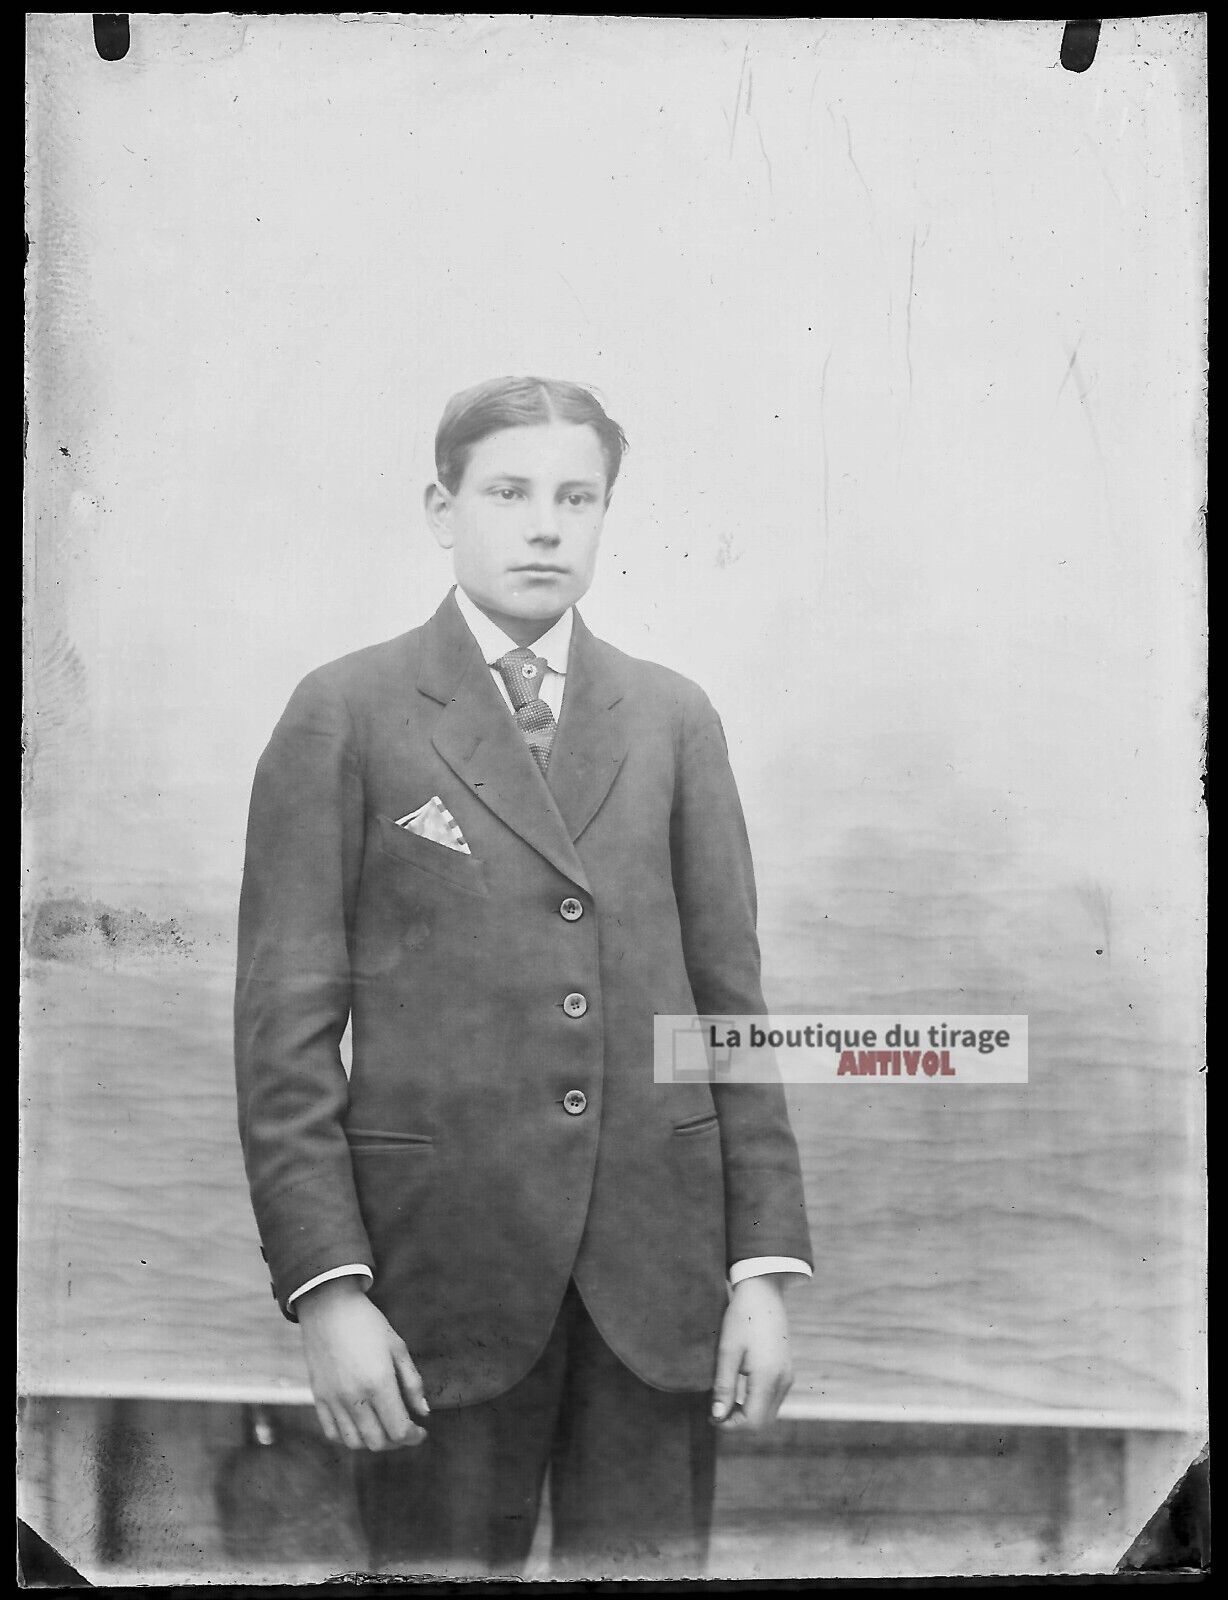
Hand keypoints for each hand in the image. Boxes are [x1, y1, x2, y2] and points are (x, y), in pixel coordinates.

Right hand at [297, 1278, 429, 1450]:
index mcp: (378, 1383)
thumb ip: (412, 1382)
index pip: (399, 1430)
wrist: (328, 1307)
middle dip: (396, 1441)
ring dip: (373, 1441)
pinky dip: (349, 1437)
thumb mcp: (398, 1347)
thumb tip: (424, 1412)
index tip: (421, 1431)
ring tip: (384, 1427)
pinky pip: (332, 1433)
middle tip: (405, 1428)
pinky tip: (360, 1425)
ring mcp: (333, 1400)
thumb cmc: (368, 1323)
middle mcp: (354, 1397)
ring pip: (355, 1443)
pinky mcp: (318, 1399)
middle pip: (378, 1442)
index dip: (414, 1436)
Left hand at [710, 1275, 792, 1431]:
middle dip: (739, 1422)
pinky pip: (774, 1399)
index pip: (752, 1421)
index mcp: (768, 1377)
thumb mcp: (727, 1351)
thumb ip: (724, 1386)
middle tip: (716, 1410)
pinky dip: (757, 1403)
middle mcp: (783, 1381)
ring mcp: (788, 1376)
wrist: (763, 1293)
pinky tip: (740, 1388)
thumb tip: (717, 1418)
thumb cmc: (742, 1318)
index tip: (711, 1416)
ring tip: (726, 1399)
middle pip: (762, 1422)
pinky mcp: (787, 1371)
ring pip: (769, 1412)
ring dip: (748, 1413)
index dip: (730, 1425)